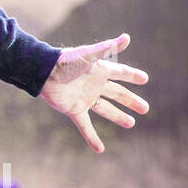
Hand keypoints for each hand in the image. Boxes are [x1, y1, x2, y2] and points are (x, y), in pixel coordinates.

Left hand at [38, 32, 148, 153]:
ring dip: (118, 116)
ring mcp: (85, 98)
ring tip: (131, 123)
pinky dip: (92, 137)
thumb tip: (127, 37)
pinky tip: (100, 149)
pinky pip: (86, 126)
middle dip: (131, 101)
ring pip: (105, 109)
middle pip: (117, 94)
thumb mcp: (89, 54)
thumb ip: (108, 48)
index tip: (145, 79)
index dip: (132, 75)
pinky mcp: (74, 110)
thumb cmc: (65, 61)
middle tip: (145, 109)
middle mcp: (94, 85)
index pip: (120, 73)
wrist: (42, 73)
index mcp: (99, 70)